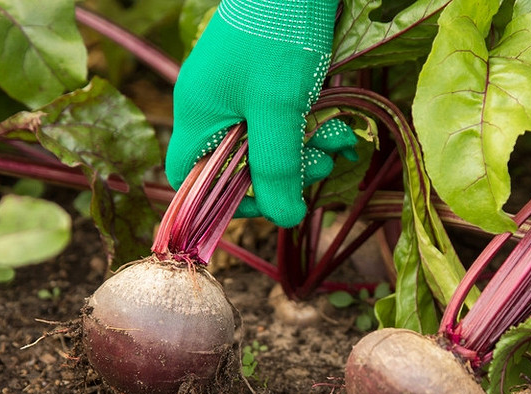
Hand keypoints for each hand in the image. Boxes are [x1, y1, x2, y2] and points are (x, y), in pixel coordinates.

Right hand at [165, 0, 356, 226]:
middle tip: (317, 165)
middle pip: (241, 166)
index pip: (190, 178)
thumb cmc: (278, 37)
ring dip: (307, 152)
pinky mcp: (269, 80)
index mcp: (198, 115)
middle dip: (284, 174)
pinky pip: (286, 121)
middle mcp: (214, 106)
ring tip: (336, 142)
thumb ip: (277, 168)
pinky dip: (313, 129)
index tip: (268, 200)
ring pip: (271, 144)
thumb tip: (284, 219)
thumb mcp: (278, 110)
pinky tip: (340, 128)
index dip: (224, 200)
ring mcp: (242, 91)